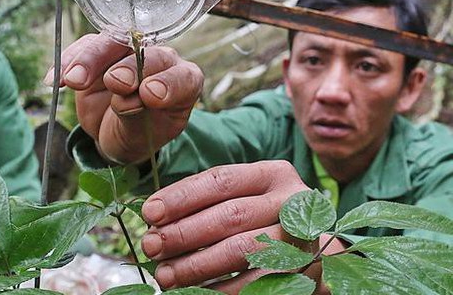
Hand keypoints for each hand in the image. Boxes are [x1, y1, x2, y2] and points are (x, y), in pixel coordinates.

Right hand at [48, 32, 202, 162]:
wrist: (117, 135)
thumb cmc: (138, 136)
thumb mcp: (141, 136)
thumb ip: (137, 117)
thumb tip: (124, 99)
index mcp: (183, 82)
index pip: (182, 76)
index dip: (168, 82)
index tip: (150, 95)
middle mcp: (160, 61)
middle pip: (145, 53)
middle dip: (129, 67)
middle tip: (115, 82)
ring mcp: (128, 53)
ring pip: (112, 42)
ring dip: (91, 59)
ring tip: (74, 80)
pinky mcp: (101, 53)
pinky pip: (84, 48)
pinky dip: (68, 61)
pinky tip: (54, 79)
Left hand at [140, 161, 344, 293]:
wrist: (307, 251)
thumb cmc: (257, 220)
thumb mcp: (237, 199)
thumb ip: (202, 203)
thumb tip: (154, 219)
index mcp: (272, 174)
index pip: (221, 180)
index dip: (181, 197)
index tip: (150, 213)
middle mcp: (291, 201)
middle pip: (229, 216)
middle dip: (183, 233)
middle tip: (151, 247)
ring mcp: (301, 237)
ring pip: (241, 250)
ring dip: (196, 266)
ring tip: (165, 275)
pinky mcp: (304, 270)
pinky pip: (255, 282)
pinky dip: (220, 290)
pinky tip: (194, 292)